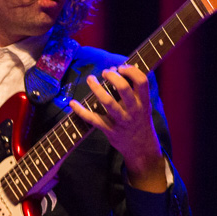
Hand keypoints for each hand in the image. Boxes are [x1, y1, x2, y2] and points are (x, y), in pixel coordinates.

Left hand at [70, 65, 166, 192]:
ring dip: (96, 88)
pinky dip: (81, 111)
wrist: (141, 148)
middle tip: (105, 71)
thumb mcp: (144, 105)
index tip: (121, 67)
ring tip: (91, 79)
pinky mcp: (110, 130)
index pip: (141, 81)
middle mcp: (133, 110)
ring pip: (107, 102)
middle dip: (112, 76)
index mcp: (143, 102)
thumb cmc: (140, 121)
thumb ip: (133, 90)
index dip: (131, 70)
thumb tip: (116, 69)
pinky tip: (73, 103)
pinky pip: (93, 119)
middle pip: (123, 88)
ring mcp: (121, 121)